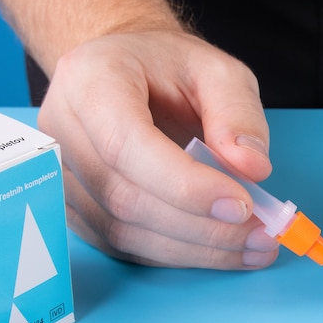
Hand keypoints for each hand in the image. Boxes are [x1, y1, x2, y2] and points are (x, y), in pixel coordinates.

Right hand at [37, 30, 279, 267]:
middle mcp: (62, 130)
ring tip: (254, 246)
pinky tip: (221, 250)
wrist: (127, 73)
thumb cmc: (169, 67)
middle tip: (262, 234)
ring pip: (122, 230)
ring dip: (194, 249)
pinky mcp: (73, 209)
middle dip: (201, 226)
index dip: (185, 185)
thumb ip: (238, 113)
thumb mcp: (217, 71)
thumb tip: (253, 168)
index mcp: (90, 80)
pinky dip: (177, 254)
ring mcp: (59, 175)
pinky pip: (122, 245)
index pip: (126, 145)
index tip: (242, 205)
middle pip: (124, 197)